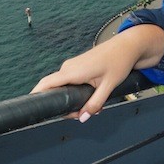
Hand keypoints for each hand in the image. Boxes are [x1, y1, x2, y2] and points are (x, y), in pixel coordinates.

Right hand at [31, 24, 163, 121]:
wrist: (128, 46)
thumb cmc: (119, 61)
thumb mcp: (109, 86)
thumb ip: (95, 103)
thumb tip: (84, 117)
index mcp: (73, 71)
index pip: (46, 84)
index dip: (36, 97)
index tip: (35, 110)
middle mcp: (68, 67)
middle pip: (55, 91)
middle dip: (66, 106)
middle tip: (83, 114)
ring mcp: (72, 66)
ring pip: (64, 87)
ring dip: (74, 100)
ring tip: (92, 106)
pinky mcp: (77, 66)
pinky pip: (70, 82)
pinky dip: (76, 92)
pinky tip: (92, 97)